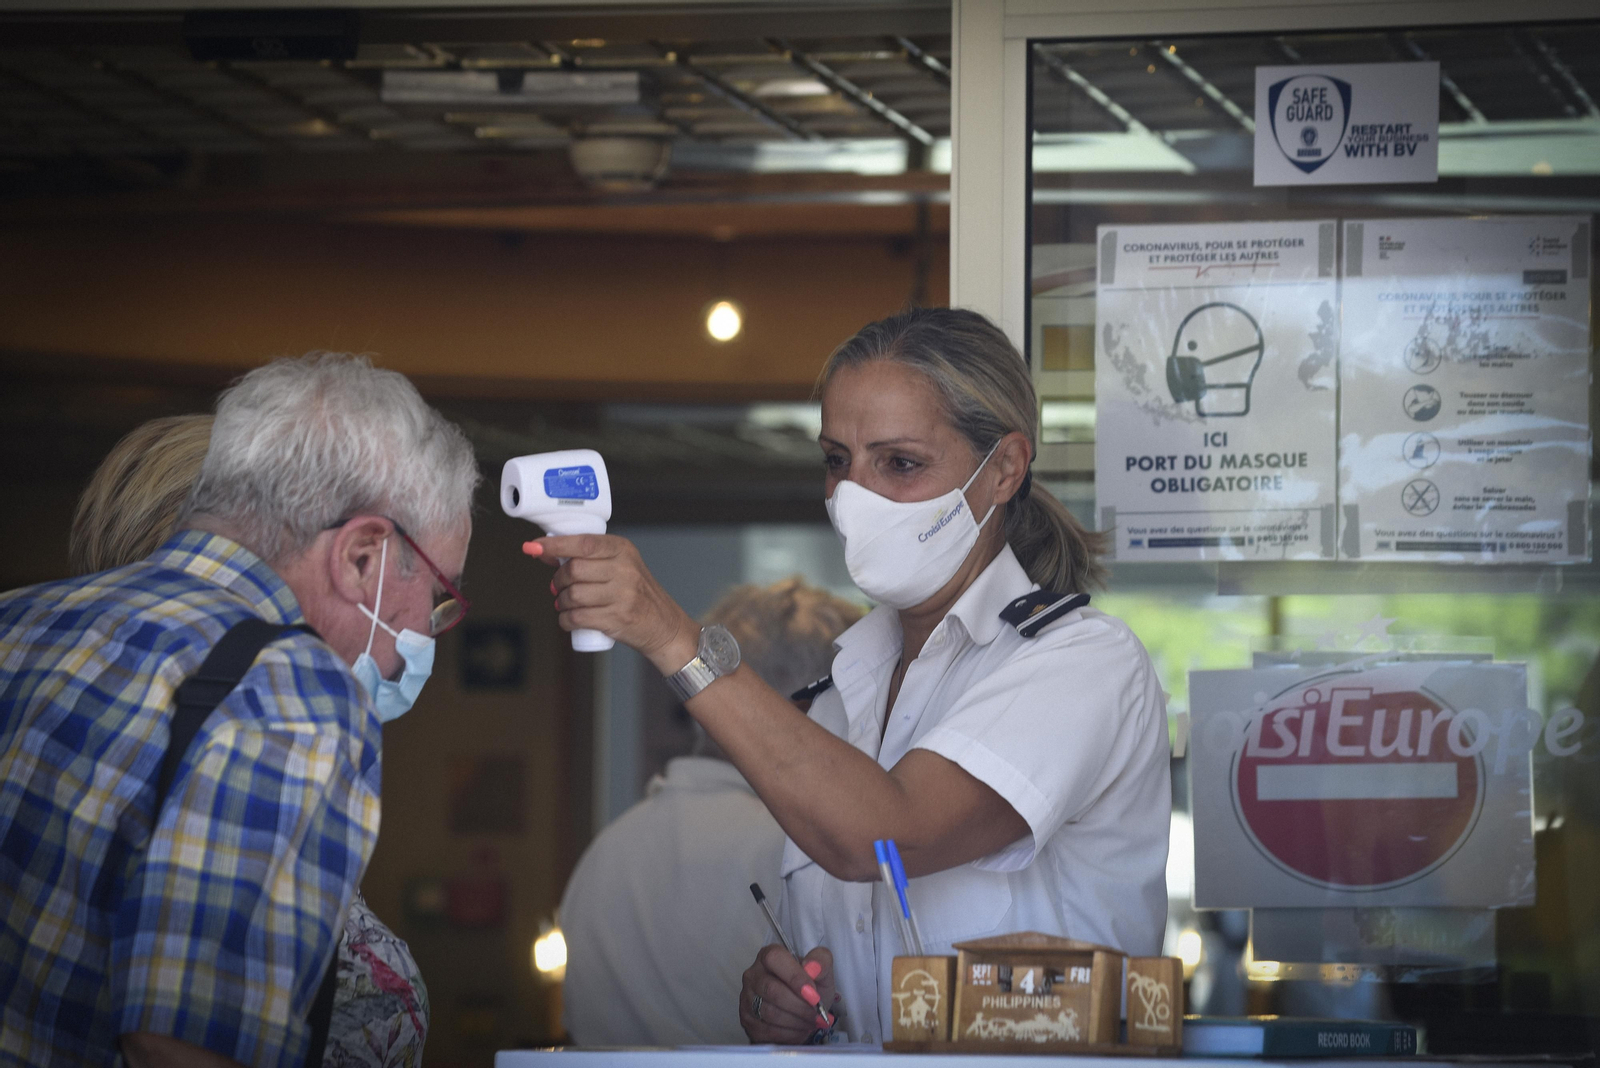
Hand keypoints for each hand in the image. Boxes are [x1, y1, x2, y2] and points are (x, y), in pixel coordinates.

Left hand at [524, 534, 697, 670]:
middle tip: (558, 587)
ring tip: (566, 604)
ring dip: (562, 602)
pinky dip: (566, 620)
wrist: (663, 624)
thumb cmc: (636, 594)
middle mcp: (625, 569)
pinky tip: (568, 619)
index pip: (583, 542)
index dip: (554, 545)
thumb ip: (588, 558)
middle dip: (559, 580)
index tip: (533, 547)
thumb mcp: (619, 566)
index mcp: (623, 550)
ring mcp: (623, 594)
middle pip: (574, 569)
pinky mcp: (617, 618)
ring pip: (573, 594)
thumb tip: (546, 553)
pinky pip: (577, 617)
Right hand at [739, 944, 836, 1043]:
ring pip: (770, 1013)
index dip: (795, 977)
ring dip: (797, 1021)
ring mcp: (747, 998)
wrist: (802, 1011)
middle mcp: (753, 974)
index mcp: (768, 956)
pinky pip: (768, 1030)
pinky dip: (790, 1033)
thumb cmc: (810, 988)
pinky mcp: (747, 1020)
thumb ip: (821, 961)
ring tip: (812, 1022)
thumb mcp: (822, 972)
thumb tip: (813, 967)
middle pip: (772, 990)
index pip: (775, 959)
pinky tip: (801, 1030)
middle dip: (800, 1006)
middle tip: (818, 1014)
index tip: (814, 995)